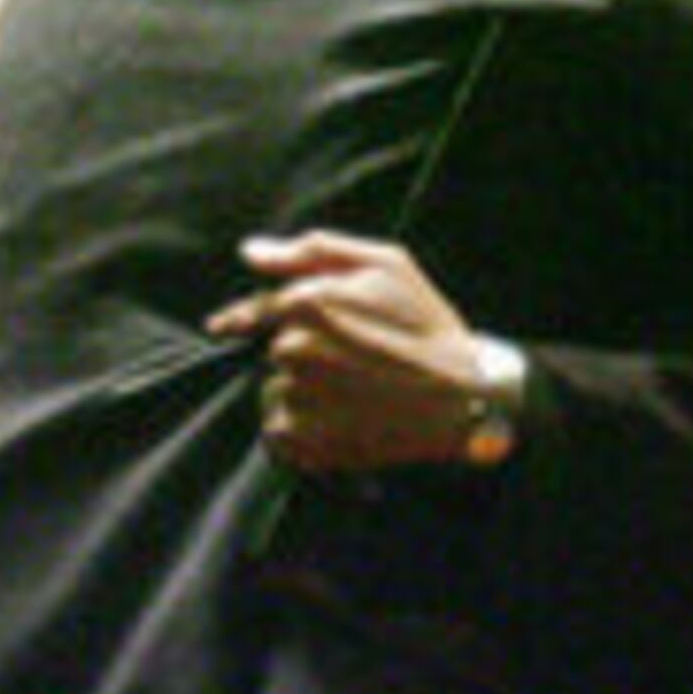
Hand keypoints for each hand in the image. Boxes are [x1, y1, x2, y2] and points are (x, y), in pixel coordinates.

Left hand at [205, 231, 493, 473]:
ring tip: (357, 396)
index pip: (257, 310)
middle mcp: (293, 349)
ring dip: (305, 394)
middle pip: (277, 352)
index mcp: (308, 301)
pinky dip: (302, 431)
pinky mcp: (301, 442)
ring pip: (278, 392)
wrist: (465, 397)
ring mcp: (297, 398)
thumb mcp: (387, 265)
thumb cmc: (427, 326)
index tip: (227, 327)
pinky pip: (279, 432)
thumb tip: (251, 252)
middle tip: (357, 364)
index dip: (245, 318)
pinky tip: (344, 422)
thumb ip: (314, 250)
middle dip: (305, 355)